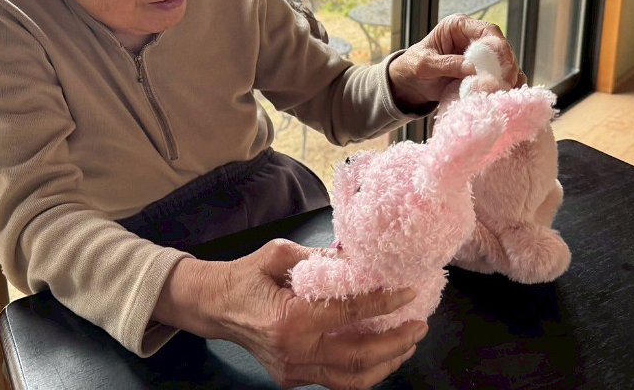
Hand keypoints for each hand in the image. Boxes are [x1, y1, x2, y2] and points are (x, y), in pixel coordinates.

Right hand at [217, 240, 426, 388]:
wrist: (214, 306)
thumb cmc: (246, 276)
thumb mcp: (279, 254)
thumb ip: (319, 257)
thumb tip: (358, 258)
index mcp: (290, 319)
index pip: (349, 313)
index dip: (383, 302)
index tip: (408, 292)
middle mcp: (294, 351)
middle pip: (359, 356)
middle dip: (396, 342)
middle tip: (419, 324)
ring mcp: (293, 370)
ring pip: (352, 378)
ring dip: (386, 362)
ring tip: (408, 343)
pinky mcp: (292, 378)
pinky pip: (336, 379)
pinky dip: (363, 370)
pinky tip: (380, 354)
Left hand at [388, 14, 522, 110]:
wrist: (409, 85)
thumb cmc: (412, 68)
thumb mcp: (424, 65)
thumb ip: (446, 64)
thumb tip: (471, 68)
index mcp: (457, 26)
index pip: (486, 30)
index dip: (499, 46)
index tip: (504, 64)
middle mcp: (472, 37)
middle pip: (500, 46)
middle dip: (507, 64)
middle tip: (509, 81)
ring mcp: (479, 55)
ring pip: (504, 62)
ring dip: (508, 76)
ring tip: (507, 90)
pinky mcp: (482, 71)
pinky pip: (499, 76)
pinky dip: (504, 85)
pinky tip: (506, 94)